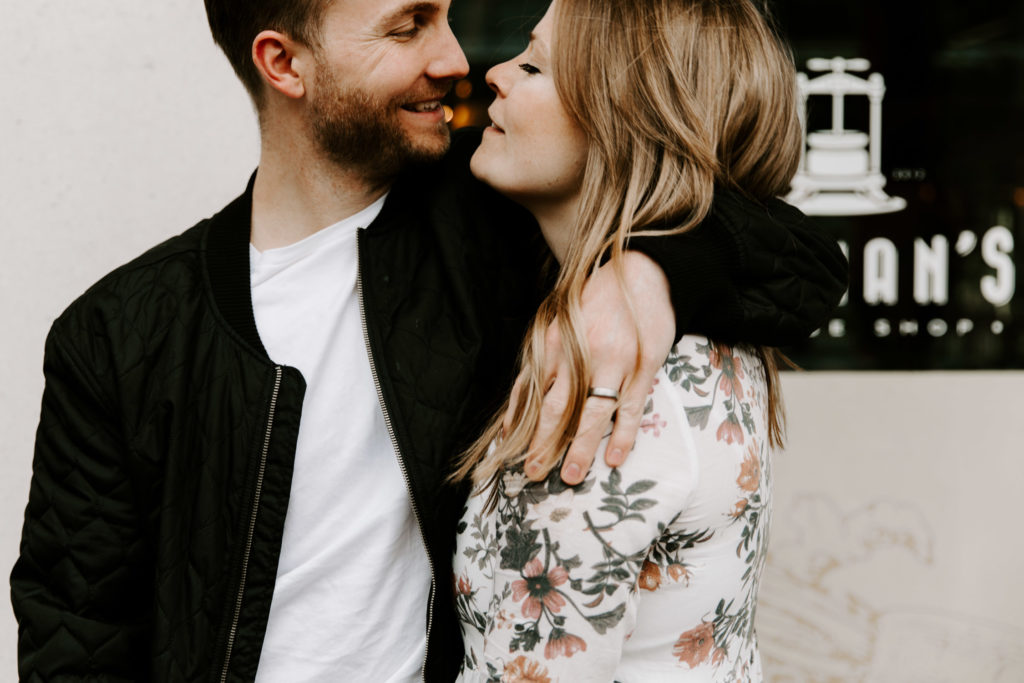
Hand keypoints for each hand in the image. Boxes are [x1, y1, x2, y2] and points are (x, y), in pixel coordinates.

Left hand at [506, 252, 675, 483]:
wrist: (639, 274)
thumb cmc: (594, 305)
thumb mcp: (559, 328)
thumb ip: (540, 365)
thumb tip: (516, 411)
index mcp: (554, 346)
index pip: (531, 393)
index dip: (519, 425)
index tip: (508, 452)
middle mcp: (579, 355)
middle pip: (556, 408)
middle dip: (543, 444)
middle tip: (533, 474)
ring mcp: (613, 362)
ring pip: (592, 413)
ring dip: (580, 447)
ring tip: (572, 476)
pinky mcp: (642, 367)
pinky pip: (630, 408)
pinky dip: (622, 435)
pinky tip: (614, 458)